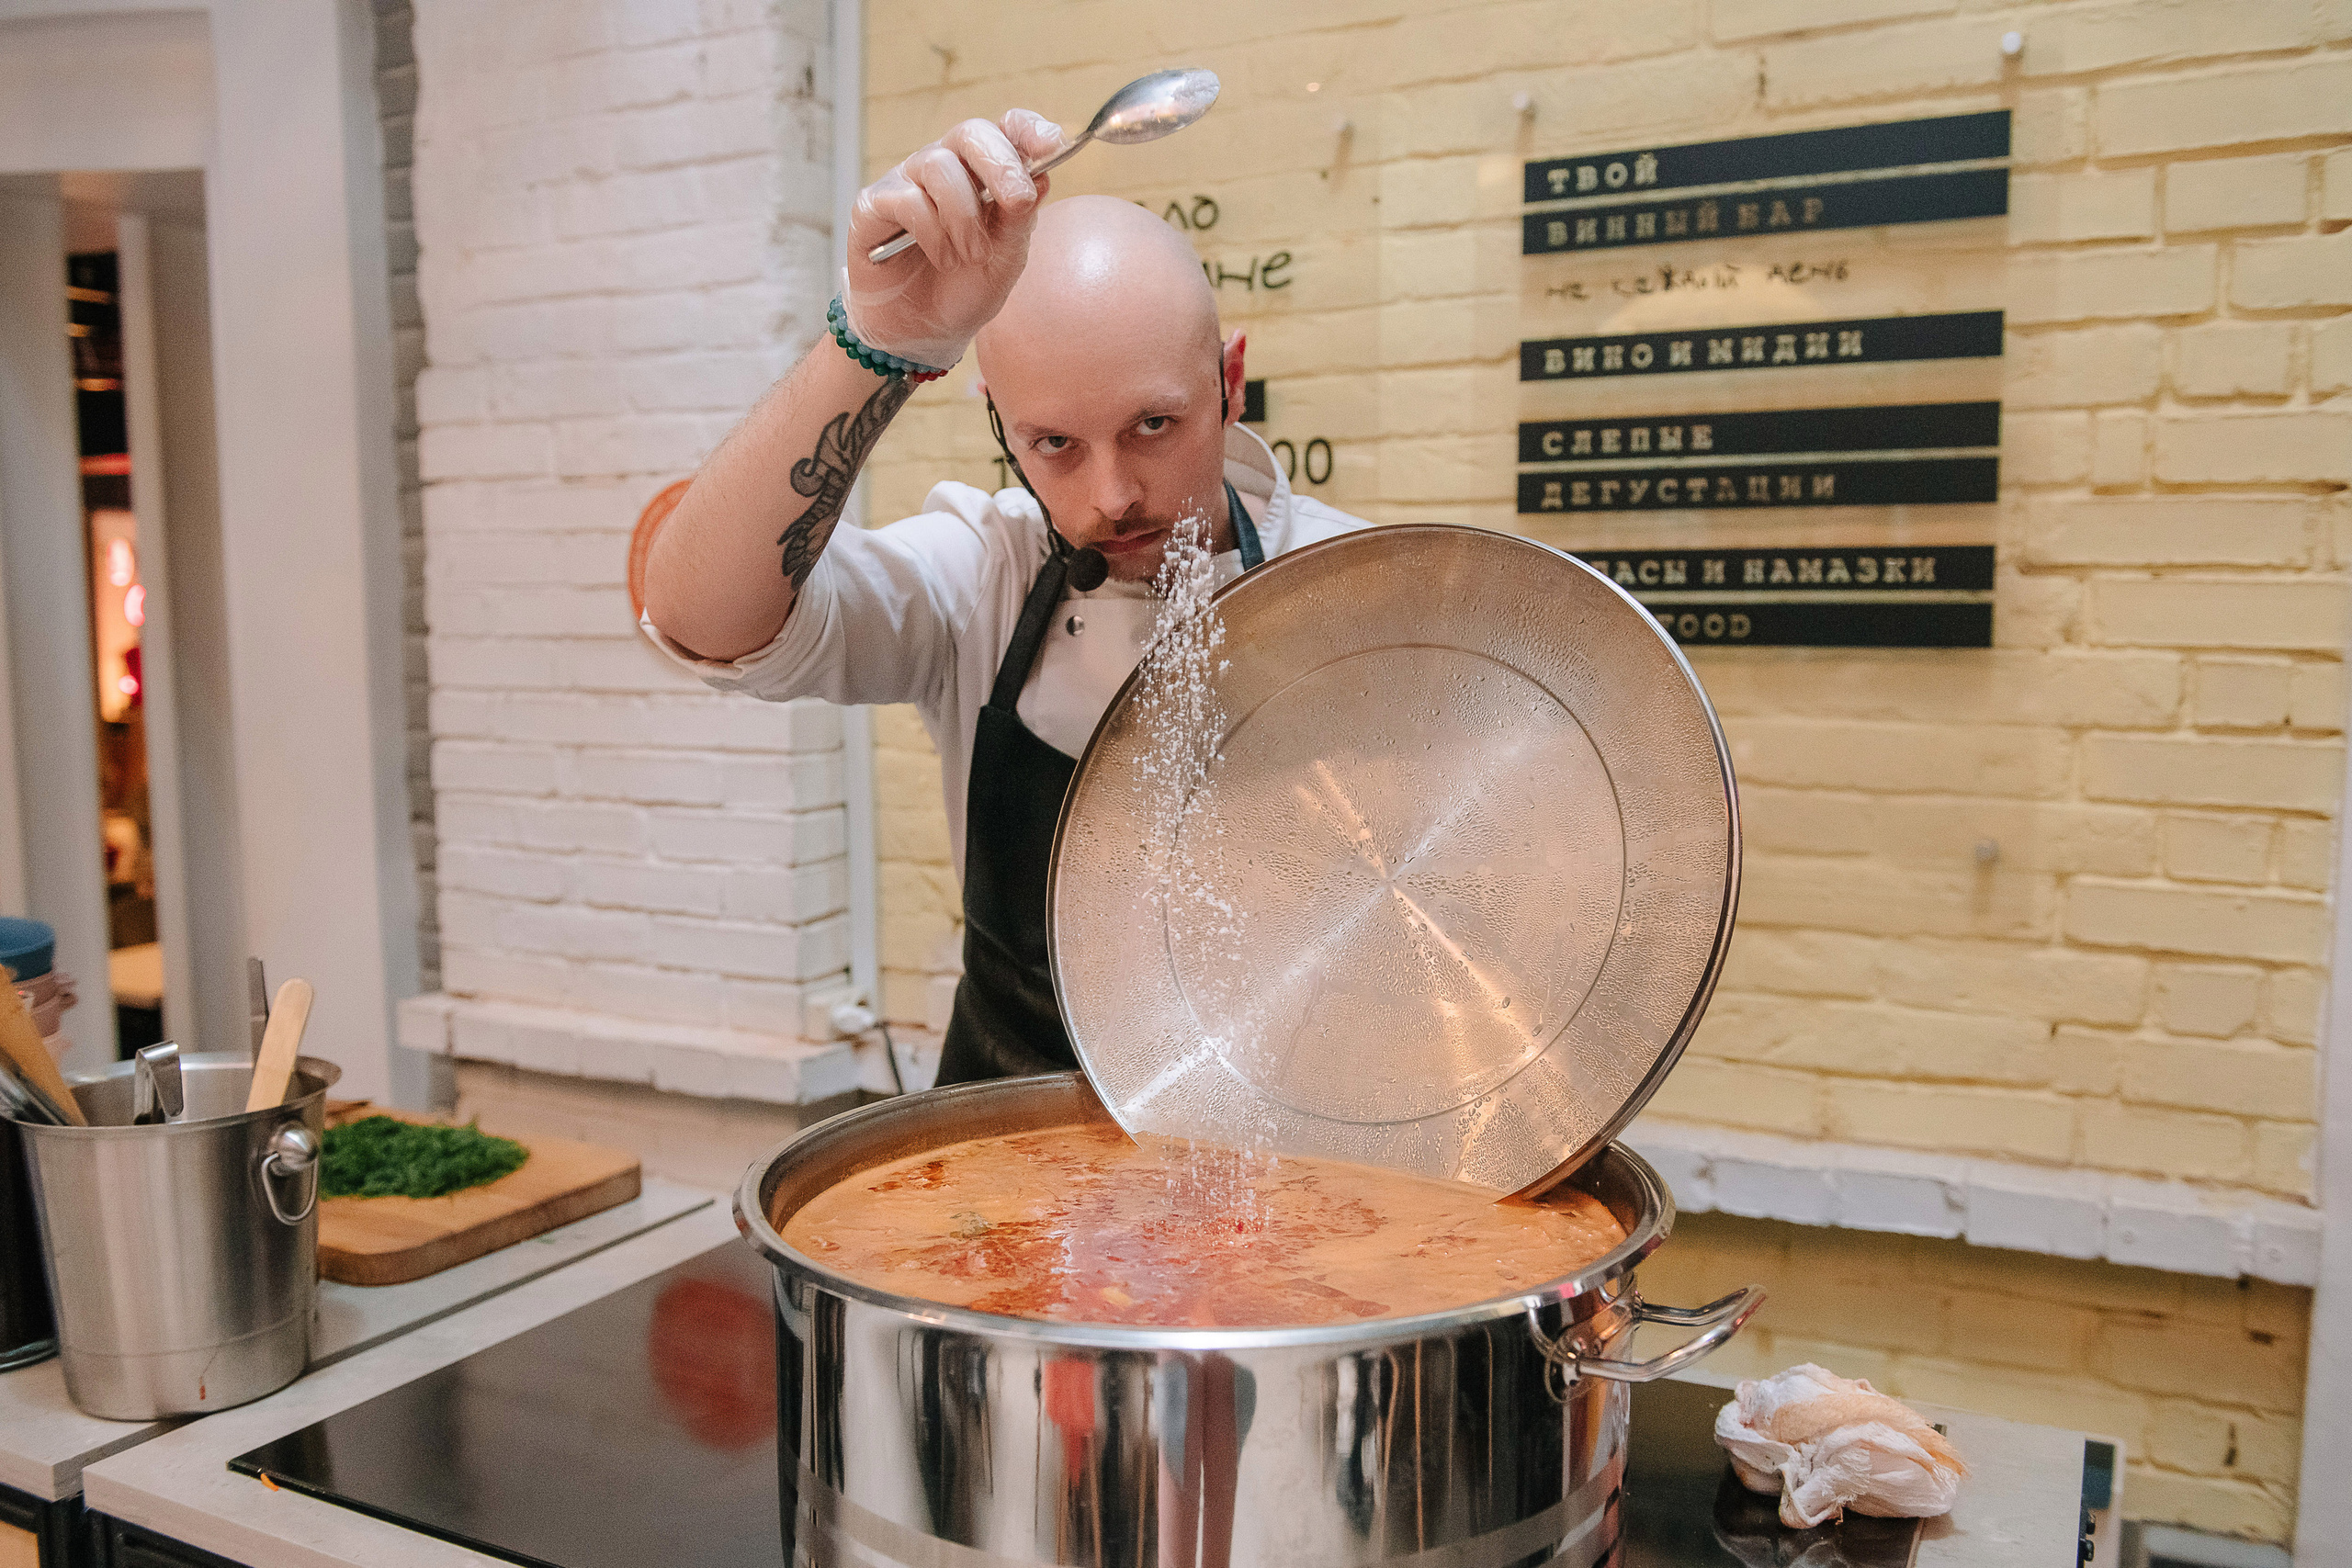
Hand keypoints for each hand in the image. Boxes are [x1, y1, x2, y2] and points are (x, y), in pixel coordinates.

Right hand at [844, 110, 1065, 368]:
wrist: (922, 332)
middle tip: (1017, 202)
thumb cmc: (965, 289)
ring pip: (939, 165)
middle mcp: (943, 166)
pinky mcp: (873, 204)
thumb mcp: (1005, 258)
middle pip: (970, 133)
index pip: (1004, 128)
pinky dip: (933, 234)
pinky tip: (943, 258)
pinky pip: (907, 199)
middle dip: (1000, 165)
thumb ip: (1020, 218)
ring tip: (972, 256)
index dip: (1028, 128)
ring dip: (965, 216)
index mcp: (981, 172)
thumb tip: (1040, 176)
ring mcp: (906, 181)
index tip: (1052, 145)